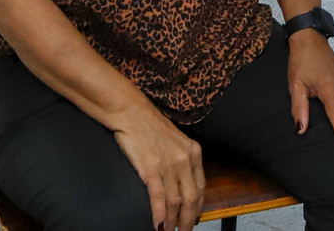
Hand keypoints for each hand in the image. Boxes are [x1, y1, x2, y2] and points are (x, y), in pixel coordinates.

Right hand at [106, 98, 204, 230]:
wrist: (132, 113)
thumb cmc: (150, 127)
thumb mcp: (176, 141)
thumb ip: (182, 161)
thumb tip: (182, 185)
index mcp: (193, 152)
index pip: (201, 187)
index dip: (198, 207)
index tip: (194, 219)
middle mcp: (185, 159)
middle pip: (192, 198)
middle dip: (188, 220)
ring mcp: (169, 164)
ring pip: (176, 202)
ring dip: (173, 222)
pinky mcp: (151, 168)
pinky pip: (159, 198)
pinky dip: (160, 215)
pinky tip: (158, 226)